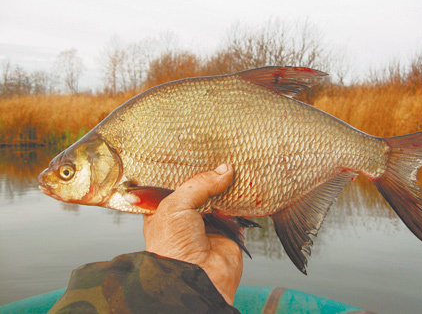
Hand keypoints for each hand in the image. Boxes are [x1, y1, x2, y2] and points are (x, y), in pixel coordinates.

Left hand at [143, 164, 241, 304]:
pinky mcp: (231, 231)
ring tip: (235, 164)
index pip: (178, 183)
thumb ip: (199, 184)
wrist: (195, 279)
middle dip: (211, 175)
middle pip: (202, 188)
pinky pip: (239, 210)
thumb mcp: (176, 206)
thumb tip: (224, 170)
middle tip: (221, 154)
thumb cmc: (172, 247)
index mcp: (167, 210)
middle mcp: (188, 216)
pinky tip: (244, 184)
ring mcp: (210, 223)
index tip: (200, 152)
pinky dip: (243, 199)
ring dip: (229, 185)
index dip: (188, 168)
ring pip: (222, 197)